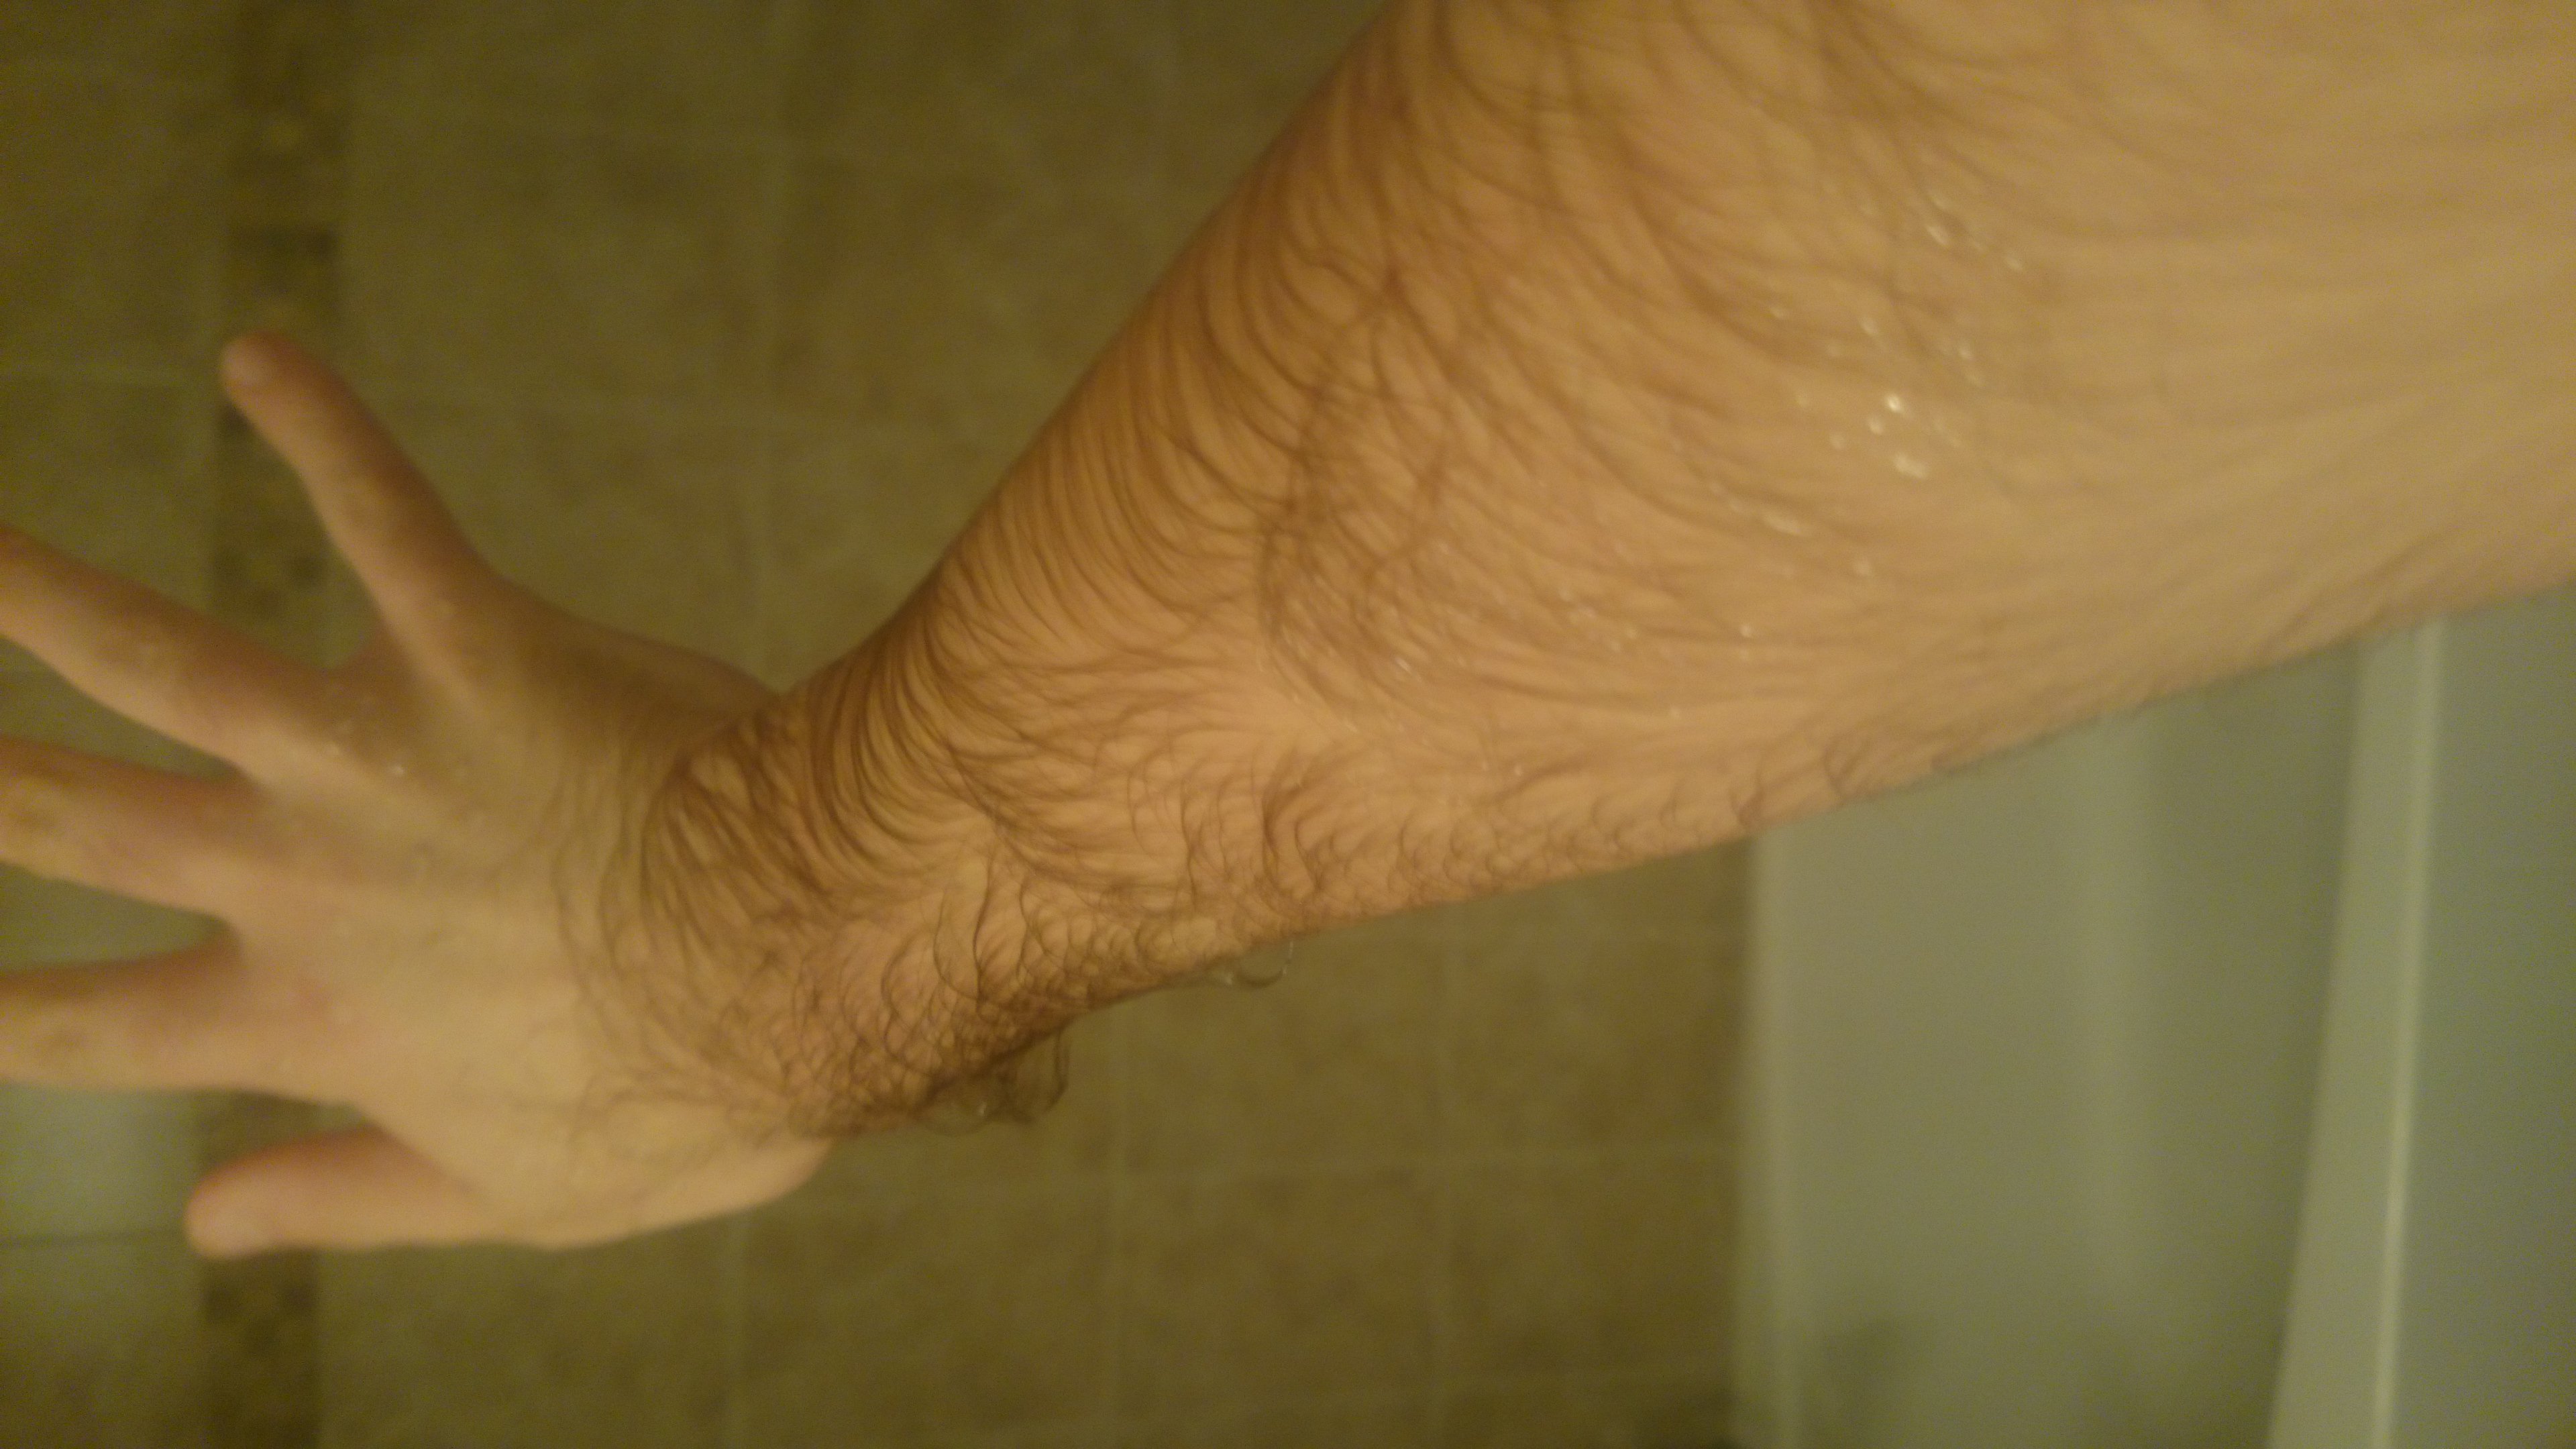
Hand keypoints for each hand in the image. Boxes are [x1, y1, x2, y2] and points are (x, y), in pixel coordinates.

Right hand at [0, 333, 829, 1252]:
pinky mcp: (478, 650)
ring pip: (160, 656)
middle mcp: (299, 880)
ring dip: (43, 589)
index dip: (2, 1018)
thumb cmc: (695, 1089)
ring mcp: (374, 757)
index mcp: (308, 1014)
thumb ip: (349, 1201)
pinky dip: (321, 429)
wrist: (809, 963)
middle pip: (72, 816)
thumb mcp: (511, 1199)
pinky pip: (383, 518)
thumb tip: (200, 1225)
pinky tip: (262, 354)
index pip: (95, 1029)